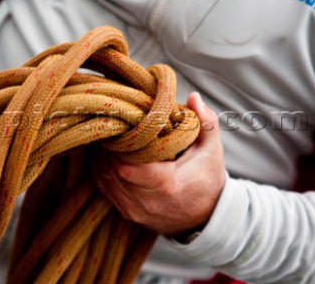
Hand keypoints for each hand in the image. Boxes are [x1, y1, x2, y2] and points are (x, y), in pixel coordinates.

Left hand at [95, 92, 225, 236]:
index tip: (123, 127)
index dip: (119, 147)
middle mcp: (148, 203)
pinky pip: (106, 190)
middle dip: (109, 149)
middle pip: (114, 172)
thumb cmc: (208, 179)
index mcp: (167, 185)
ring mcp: (136, 211)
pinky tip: (105, 155)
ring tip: (107, 138)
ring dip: (103, 159)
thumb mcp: (212, 150)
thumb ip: (206, 122)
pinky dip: (102, 172)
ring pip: (106, 180)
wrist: (207, 218)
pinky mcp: (128, 214)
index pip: (128, 167)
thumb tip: (194, 96)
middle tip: (112, 128)